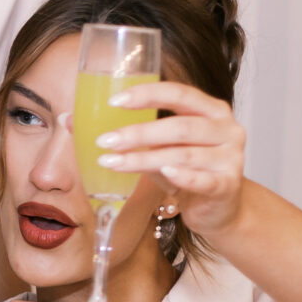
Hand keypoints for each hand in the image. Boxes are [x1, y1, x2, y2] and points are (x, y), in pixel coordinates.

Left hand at [96, 82, 247, 235]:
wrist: (221, 208)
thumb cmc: (187, 171)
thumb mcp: (159, 148)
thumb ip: (130, 134)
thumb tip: (70, 121)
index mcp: (211, 110)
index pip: (179, 93)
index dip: (147, 95)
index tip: (114, 101)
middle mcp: (226, 129)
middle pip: (179, 125)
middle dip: (138, 132)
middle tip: (104, 140)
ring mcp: (231, 158)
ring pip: (183, 154)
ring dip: (143, 158)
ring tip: (111, 162)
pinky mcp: (228, 186)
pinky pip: (203, 179)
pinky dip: (182, 176)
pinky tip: (162, 173)